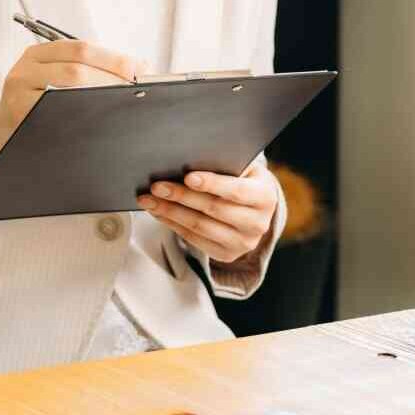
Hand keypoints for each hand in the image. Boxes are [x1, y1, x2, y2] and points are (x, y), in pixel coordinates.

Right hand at [0, 40, 144, 199]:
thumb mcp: (57, 79)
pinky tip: (97, 118)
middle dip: (112, 78)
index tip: (139, 68)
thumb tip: (142, 69)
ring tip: (121, 103)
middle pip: (76, 68)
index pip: (81, 48)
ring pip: (68, 88)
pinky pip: (55, 112)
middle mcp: (26, 67)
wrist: (2, 133)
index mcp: (39, 53)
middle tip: (135, 90)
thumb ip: (91, 70)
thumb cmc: (40, 105)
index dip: (113, 58)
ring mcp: (18, 89)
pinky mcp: (17, 113)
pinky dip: (81, 113)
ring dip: (100, 95)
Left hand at [138, 164, 278, 262]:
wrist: (254, 209)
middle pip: (213, 209)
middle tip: (157, 186)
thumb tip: (190, 159)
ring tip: (149, 200)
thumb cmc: (244, 180)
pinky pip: (194, 239)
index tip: (188, 176)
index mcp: (265, 198)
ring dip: (170, 212)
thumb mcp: (244, 169)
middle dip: (182, 196)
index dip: (213, 183)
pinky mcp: (227, 254)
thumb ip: (225, 164)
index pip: (236, 191)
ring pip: (199, 226)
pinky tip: (159, 213)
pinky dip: (173, 224)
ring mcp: (243, 243)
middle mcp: (258, 224)